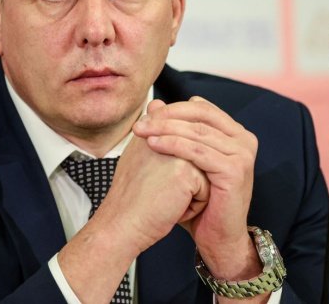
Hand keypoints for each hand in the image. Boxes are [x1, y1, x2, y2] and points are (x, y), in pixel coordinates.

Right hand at [58, 130, 209, 303]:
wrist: (121, 224)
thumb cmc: (130, 197)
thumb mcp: (138, 156)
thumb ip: (154, 132)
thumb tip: (157, 105)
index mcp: (151, 128)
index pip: (185, 145)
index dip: (176, 171)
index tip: (155, 183)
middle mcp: (163, 135)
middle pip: (197, 160)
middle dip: (185, 181)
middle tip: (156, 192)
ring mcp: (175, 151)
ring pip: (205, 174)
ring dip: (190, 193)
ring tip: (164, 199)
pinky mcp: (186, 171)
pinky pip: (207, 190)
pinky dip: (193, 206)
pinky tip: (170, 208)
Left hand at [133, 97, 259, 280]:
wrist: (217, 237)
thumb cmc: (200, 200)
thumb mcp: (185, 160)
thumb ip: (173, 131)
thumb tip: (154, 103)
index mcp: (234, 132)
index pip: (201, 108)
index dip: (172, 108)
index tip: (145, 114)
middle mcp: (243, 139)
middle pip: (199, 116)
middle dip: (166, 116)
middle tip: (140, 123)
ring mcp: (242, 154)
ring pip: (197, 132)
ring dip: (165, 128)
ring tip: (141, 132)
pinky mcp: (235, 170)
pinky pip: (198, 151)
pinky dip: (173, 145)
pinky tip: (153, 144)